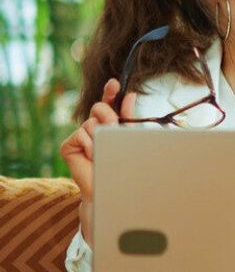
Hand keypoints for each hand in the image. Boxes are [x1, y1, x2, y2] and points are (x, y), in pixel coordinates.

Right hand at [60, 78, 135, 246]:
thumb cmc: (123, 165)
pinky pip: (79, 135)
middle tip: (113, 128)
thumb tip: (129, 95)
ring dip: (100, 136)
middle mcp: (93, 127)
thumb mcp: (129, 137)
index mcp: (109, 124)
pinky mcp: (68, 146)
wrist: (112, 188)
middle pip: (98, 108)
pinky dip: (88, 145)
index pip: (108, 103)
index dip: (109, 92)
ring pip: (90, 122)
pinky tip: (92, 157)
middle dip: (108, 116)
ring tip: (104, 151)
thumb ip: (127, 117)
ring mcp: (79, 136)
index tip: (115, 83)